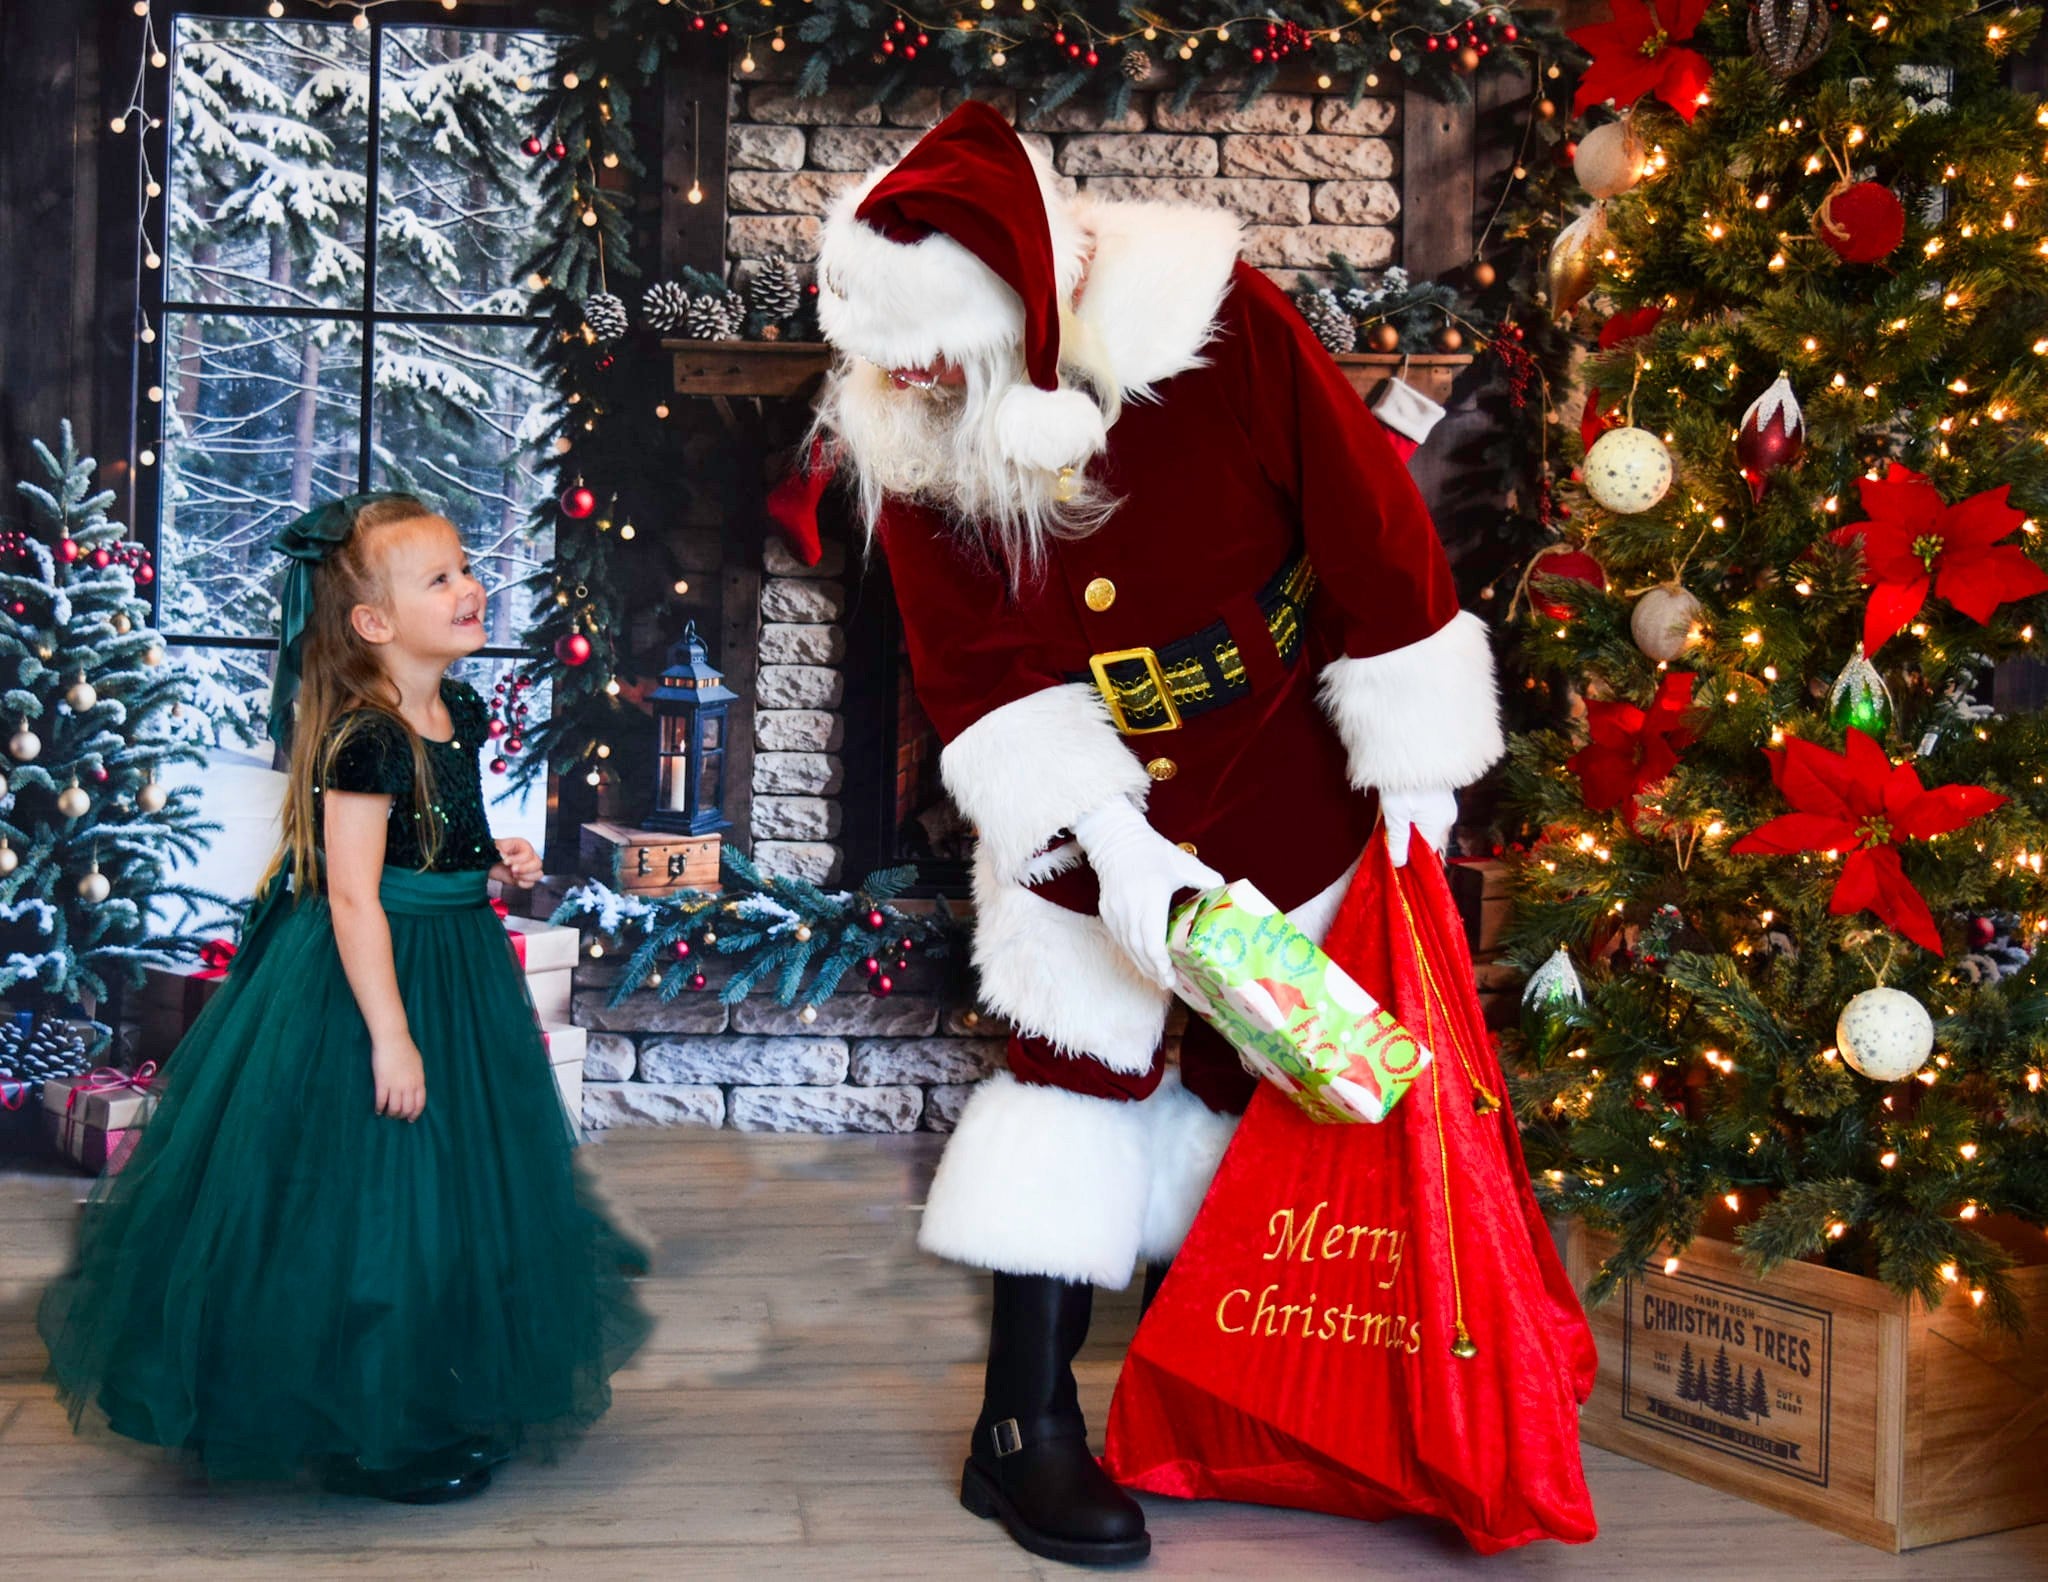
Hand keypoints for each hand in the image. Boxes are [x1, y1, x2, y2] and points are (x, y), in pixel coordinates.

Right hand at [372, 1037, 426, 1121]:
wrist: (392, 1040)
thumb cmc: (405, 1048)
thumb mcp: (417, 1064)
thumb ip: (417, 1077)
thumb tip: (416, 1086)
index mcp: (419, 1081)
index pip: (419, 1103)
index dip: (415, 1113)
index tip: (410, 1119)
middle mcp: (409, 1086)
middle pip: (406, 1108)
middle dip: (401, 1115)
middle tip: (396, 1117)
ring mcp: (395, 1085)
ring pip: (394, 1108)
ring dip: (390, 1114)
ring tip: (387, 1114)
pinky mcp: (382, 1083)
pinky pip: (381, 1101)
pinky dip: (379, 1108)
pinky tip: (378, 1110)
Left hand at [493, 836, 542, 888]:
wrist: (484, 864)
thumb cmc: (489, 853)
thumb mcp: (494, 848)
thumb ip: (501, 851)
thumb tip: (506, 857)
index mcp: (522, 845)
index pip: (529, 853)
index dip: (519, 859)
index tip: (506, 861)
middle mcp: (527, 856)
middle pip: (537, 864)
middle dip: (524, 869)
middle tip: (512, 870)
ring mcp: (526, 868)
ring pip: (538, 874)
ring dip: (526, 876)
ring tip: (514, 875)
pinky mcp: (523, 878)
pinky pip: (532, 883)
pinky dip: (524, 884)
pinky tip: (516, 880)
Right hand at [1073, 799, 1224, 989]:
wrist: (1116, 839)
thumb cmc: (1152, 851)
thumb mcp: (1184, 863)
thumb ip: (1207, 879)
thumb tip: (1224, 894)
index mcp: (1151, 895)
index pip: (1151, 939)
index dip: (1160, 962)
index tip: (1171, 975)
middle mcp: (1129, 907)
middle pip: (1139, 949)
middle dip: (1153, 970)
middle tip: (1169, 984)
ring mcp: (1115, 910)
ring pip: (1127, 946)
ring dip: (1142, 964)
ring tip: (1157, 977)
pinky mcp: (1107, 911)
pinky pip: (1120, 938)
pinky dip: (1132, 952)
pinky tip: (1142, 959)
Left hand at [1380, 786, 1458, 867]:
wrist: (1411, 749)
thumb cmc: (1402, 783)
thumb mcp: (1395, 815)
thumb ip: (1398, 841)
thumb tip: (1399, 864)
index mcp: (1438, 826)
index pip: (1429, 853)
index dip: (1414, 860)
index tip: (1399, 863)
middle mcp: (1447, 818)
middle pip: (1429, 840)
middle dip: (1412, 845)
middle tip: (1393, 844)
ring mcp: (1446, 806)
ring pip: (1429, 827)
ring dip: (1414, 830)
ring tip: (1396, 828)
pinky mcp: (1441, 797)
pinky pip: (1430, 815)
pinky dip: (1418, 818)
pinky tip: (1404, 814)